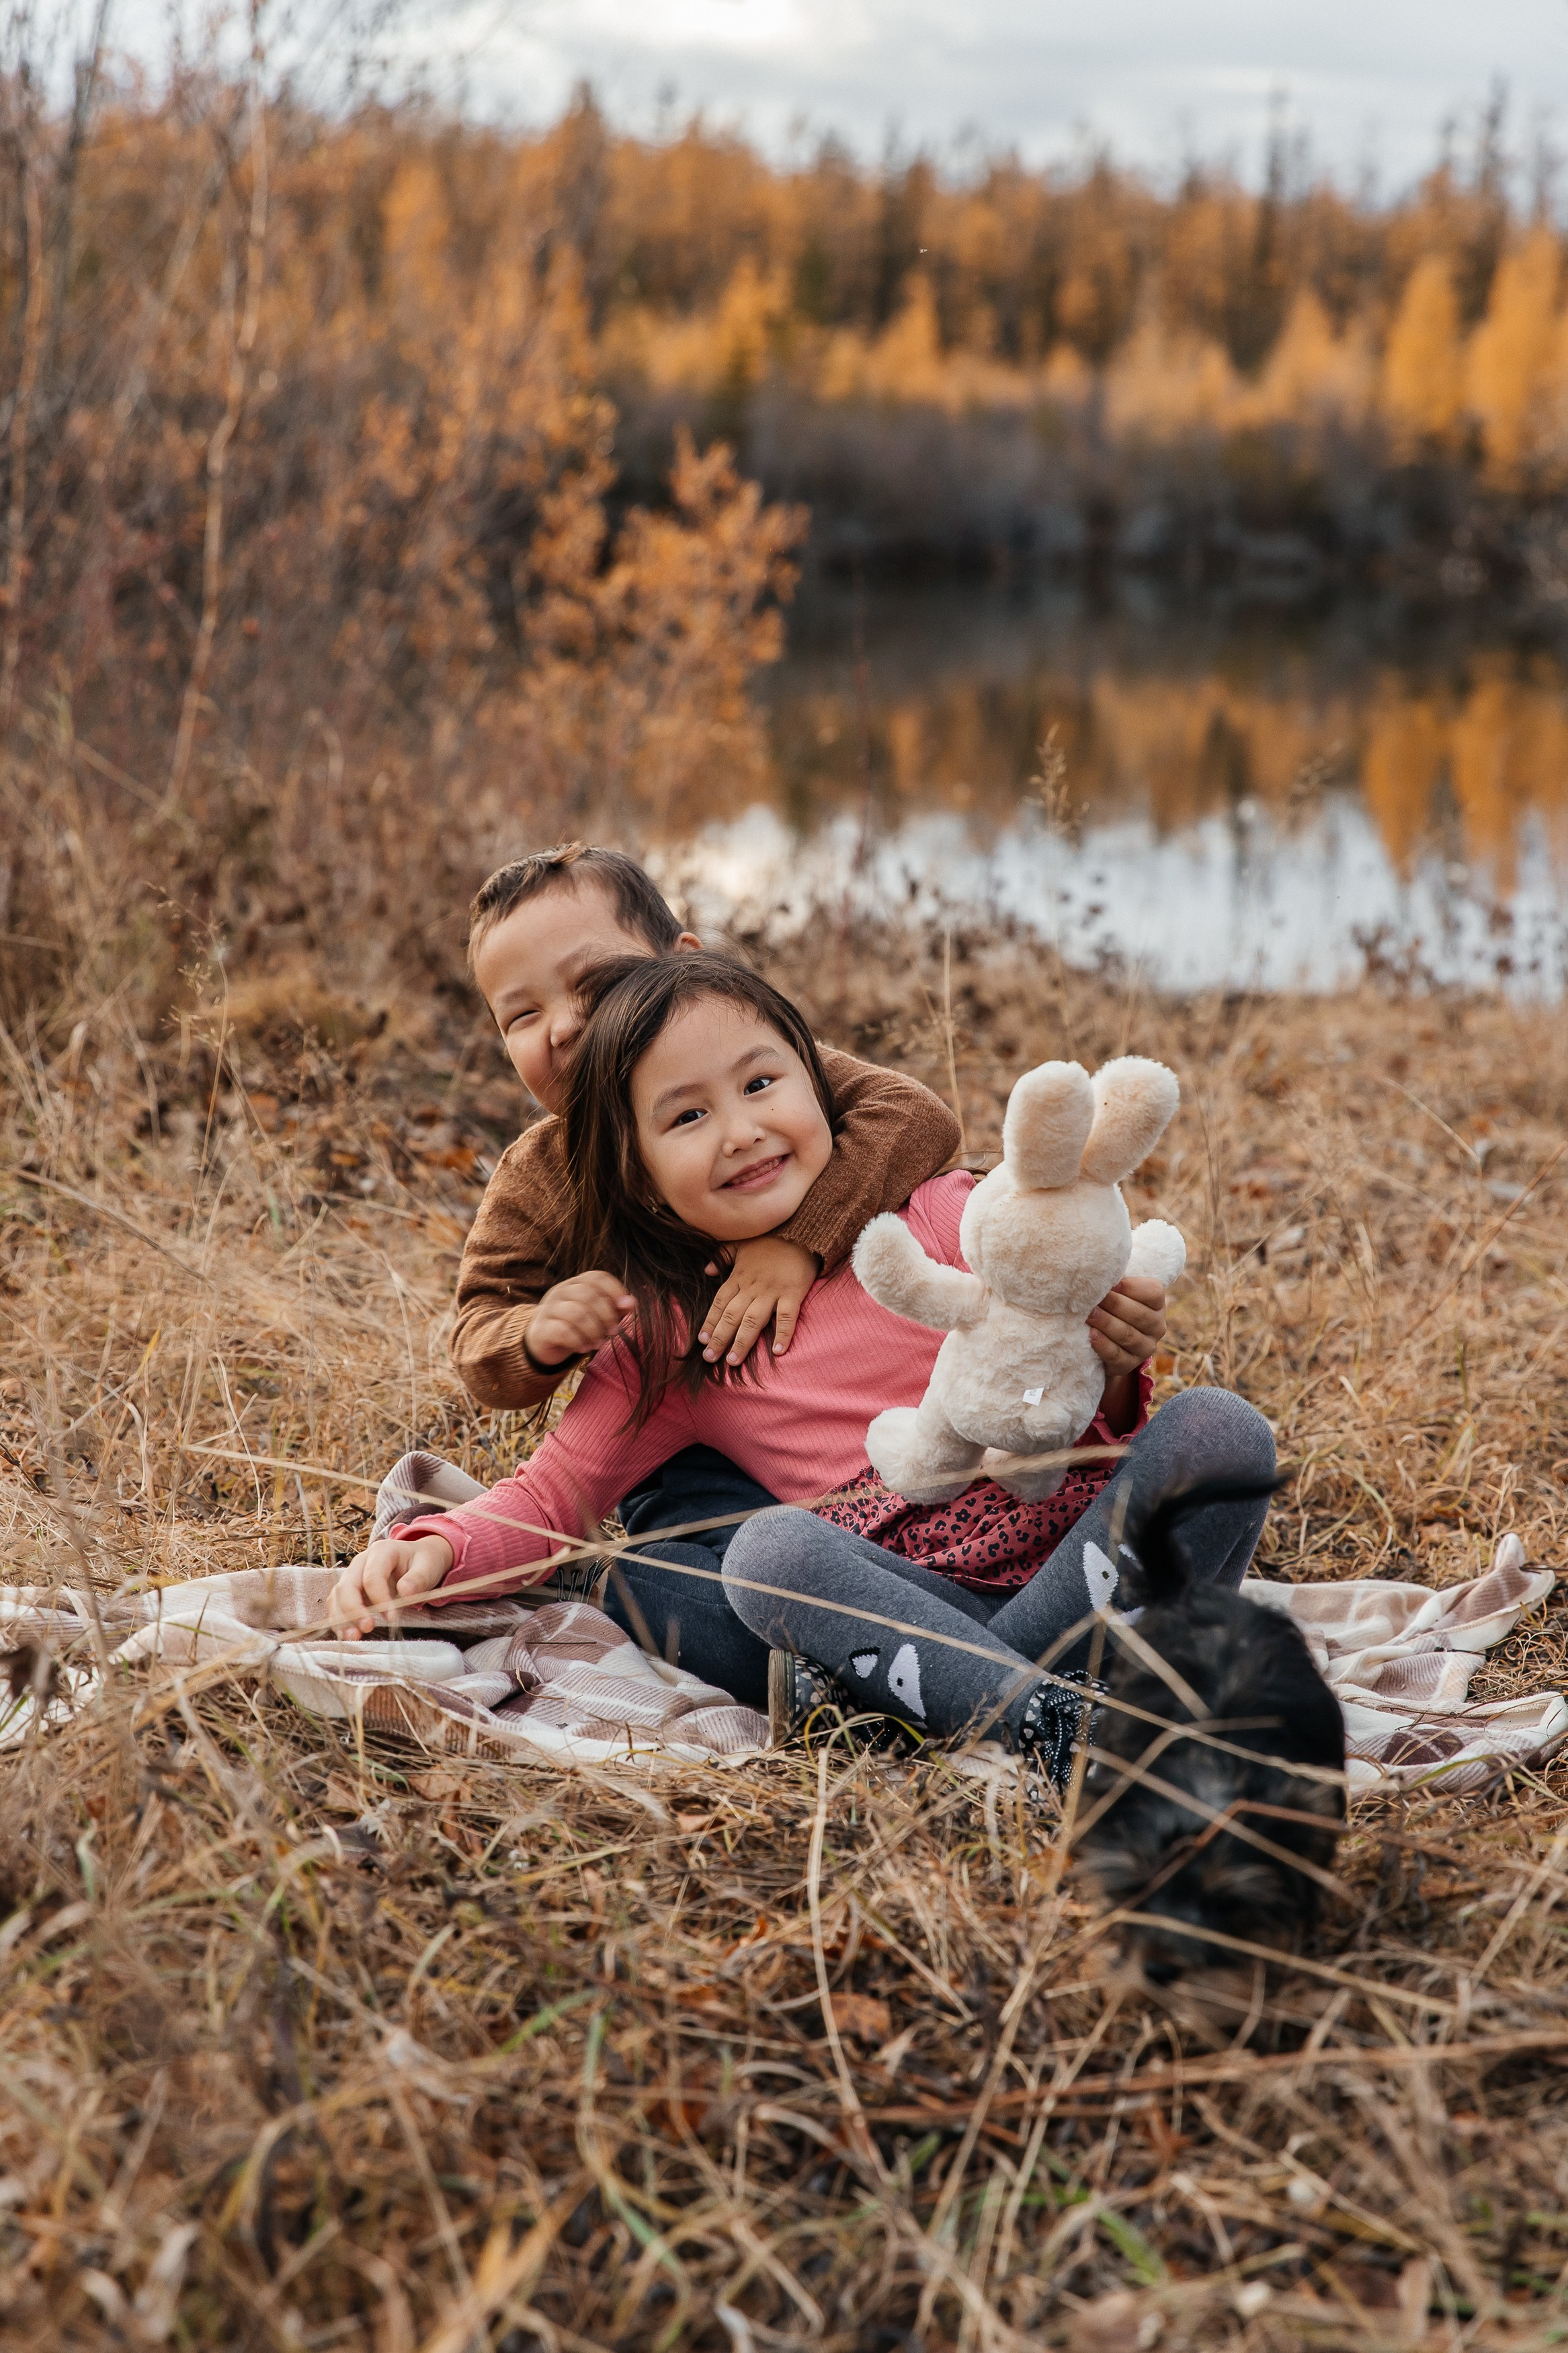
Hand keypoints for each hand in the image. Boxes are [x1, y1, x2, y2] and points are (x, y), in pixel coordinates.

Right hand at [330, 1533, 454, 1639]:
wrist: (417, 1560)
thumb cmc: (422, 1563)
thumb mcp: (429, 1566)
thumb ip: (419, 1578)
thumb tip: (405, 1591)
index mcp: (381, 1551)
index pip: (372, 1576)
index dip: (379, 1598)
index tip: (392, 1618)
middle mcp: (361, 1562)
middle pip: (347, 1585)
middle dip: (353, 1609)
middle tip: (368, 1627)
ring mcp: (353, 1576)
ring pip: (337, 1596)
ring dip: (341, 1618)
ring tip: (353, 1637)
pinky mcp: (350, 1591)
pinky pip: (338, 1605)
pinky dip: (340, 1621)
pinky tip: (348, 1634)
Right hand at [526, 1271, 635, 1368]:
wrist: (543, 1344)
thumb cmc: (575, 1326)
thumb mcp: (597, 1316)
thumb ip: (615, 1308)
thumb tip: (632, 1303)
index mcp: (576, 1284)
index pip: (597, 1277)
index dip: (615, 1290)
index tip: (625, 1308)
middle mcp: (561, 1291)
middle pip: (588, 1295)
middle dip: (606, 1315)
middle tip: (614, 1332)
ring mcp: (548, 1309)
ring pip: (576, 1313)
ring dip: (594, 1331)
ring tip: (598, 1343)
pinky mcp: (541, 1329)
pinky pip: (563, 1331)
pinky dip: (578, 1341)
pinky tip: (583, 1349)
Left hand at [699, 1236, 818, 1364]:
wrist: (802, 1231)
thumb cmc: (770, 1239)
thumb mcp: (741, 1242)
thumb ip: (722, 1256)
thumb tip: (706, 1271)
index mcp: (739, 1276)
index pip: (720, 1303)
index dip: (710, 1321)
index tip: (702, 1340)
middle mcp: (753, 1286)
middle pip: (732, 1316)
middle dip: (719, 1338)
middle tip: (710, 1358)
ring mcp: (773, 1291)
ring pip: (753, 1320)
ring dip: (742, 1342)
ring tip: (733, 1361)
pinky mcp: (793, 1293)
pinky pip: (787, 1317)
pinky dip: (783, 1334)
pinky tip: (777, 1351)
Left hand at [1088, 1275, 1166, 1373]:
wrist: (1107, 1340)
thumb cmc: (1110, 1305)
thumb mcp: (1118, 1291)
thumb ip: (1115, 1281)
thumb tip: (1097, 1270)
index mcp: (1157, 1303)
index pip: (1153, 1292)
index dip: (1132, 1287)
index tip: (1111, 1283)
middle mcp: (1157, 1326)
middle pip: (1139, 1314)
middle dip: (1114, 1305)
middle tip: (1093, 1298)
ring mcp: (1145, 1347)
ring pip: (1128, 1335)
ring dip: (1107, 1324)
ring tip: (1088, 1315)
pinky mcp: (1129, 1364)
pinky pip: (1117, 1356)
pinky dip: (1103, 1346)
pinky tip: (1091, 1336)